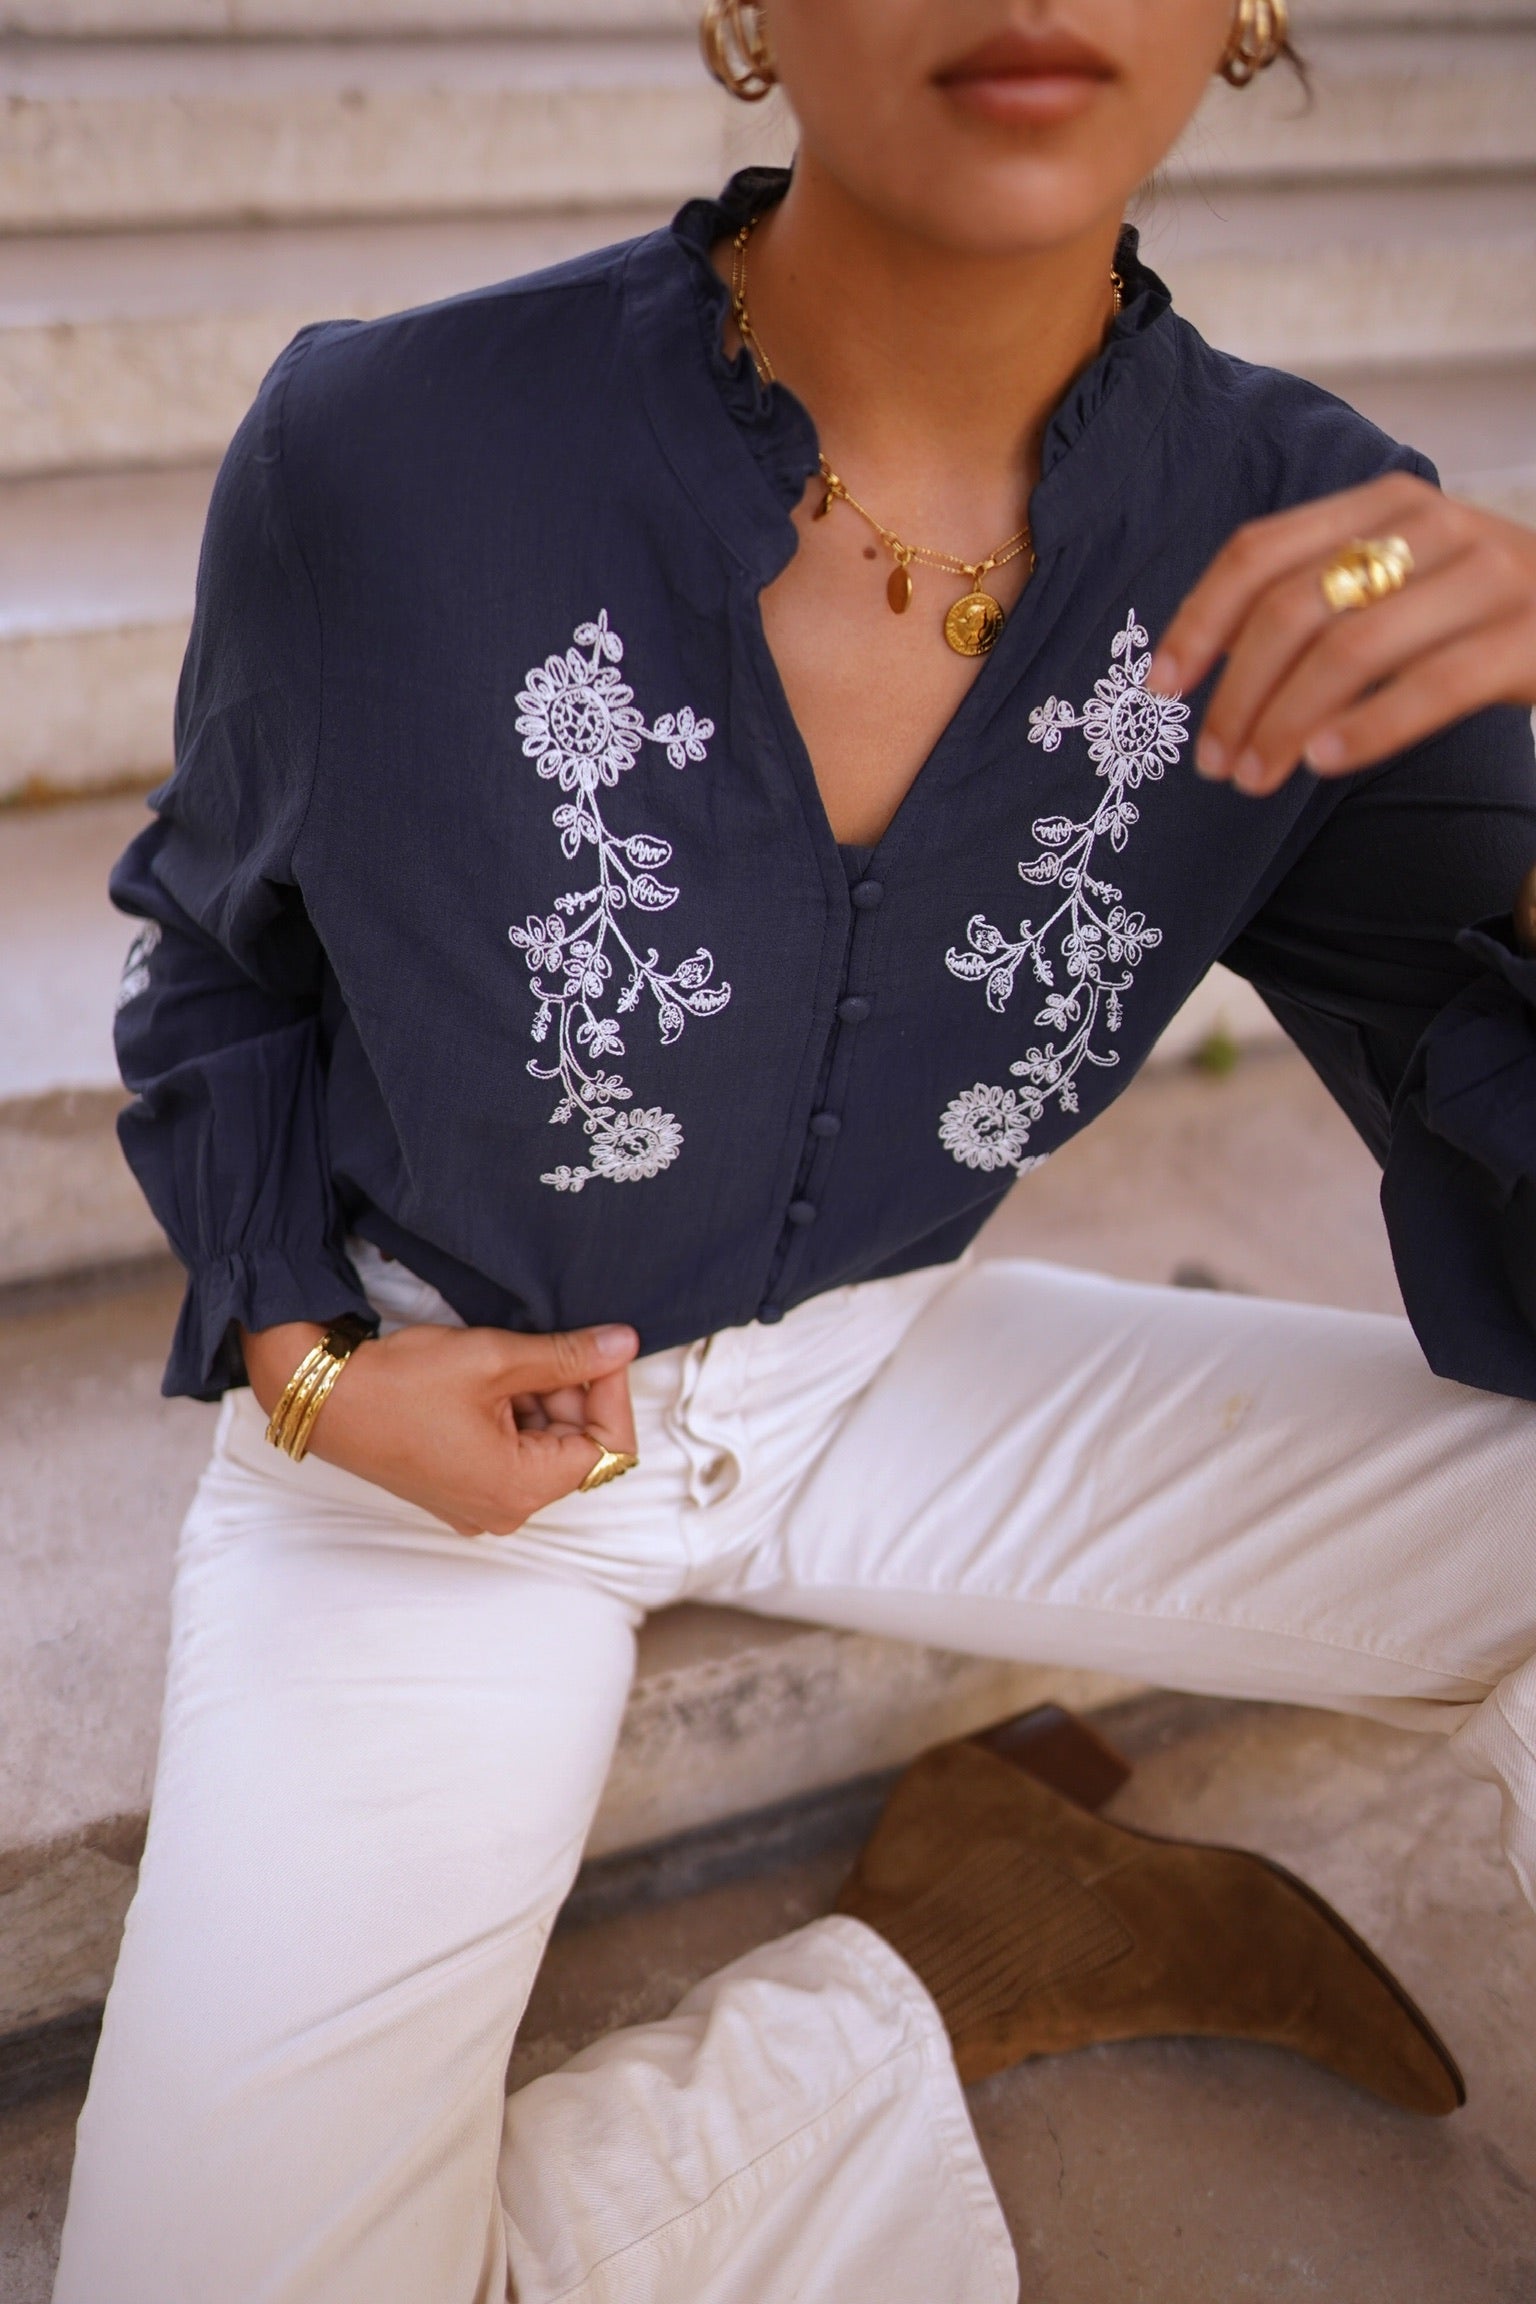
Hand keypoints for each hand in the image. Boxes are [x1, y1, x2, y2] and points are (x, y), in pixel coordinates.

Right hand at [240, 1318, 638, 1536]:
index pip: (607, 1447)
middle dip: (573, 1393)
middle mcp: (505, 1510)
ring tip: (506, 1360)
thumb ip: (568, 1356)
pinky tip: (490, 1381)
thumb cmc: (401, 1383)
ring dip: (541, 1401)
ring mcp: (480, 1505)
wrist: (324, 1397)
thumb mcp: (495, 1359)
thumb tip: (625, 1343)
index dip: (611, 1392)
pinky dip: (514, 1416)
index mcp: (522, 1489)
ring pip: (543, 1448)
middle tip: (548, 1345)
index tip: (600, 1349)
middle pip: (576, 1449)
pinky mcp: (459, 1490)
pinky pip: (511, 1456)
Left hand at [1147, 473, 1535, 796]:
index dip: (1199, 621)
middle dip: (1236, 694)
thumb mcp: (1399, 584)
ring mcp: (1486, 575)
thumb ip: (1319, 601)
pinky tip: (1320, 763)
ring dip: (1283, 723)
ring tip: (1251, 780)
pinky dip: (1365, 728)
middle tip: (1212, 763)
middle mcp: (1431, 525)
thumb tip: (1204, 659)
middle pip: (1293, 608)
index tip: (1159, 688)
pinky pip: (1430, 685)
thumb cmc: (1483, 614)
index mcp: (1383, 504)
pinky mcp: (1529, 635)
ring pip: (1350, 649)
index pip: (1259, 551)